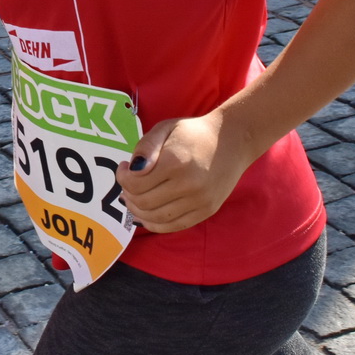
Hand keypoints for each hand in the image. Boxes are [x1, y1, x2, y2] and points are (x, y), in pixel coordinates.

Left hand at [114, 114, 246, 234]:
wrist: (233, 140)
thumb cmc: (193, 133)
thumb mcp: (166, 128)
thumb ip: (145, 147)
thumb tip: (132, 170)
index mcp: (175, 161)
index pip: (135, 183)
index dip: (122, 178)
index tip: (124, 168)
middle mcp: (189, 184)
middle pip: (143, 202)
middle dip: (128, 194)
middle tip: (128, 184)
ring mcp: (199, 200)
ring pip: (156, 218)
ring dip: (138, 210)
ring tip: (135, 197)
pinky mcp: (206, 211)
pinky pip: (173, 226)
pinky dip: (154, 223)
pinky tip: (146, 213)